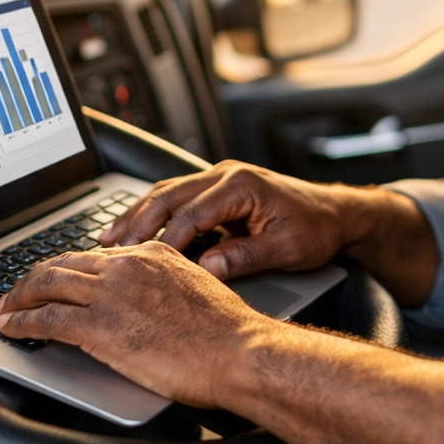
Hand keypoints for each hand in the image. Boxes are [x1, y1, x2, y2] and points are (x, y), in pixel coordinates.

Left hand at [0, 242, 273, 406]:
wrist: (237, 350)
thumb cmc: (227, 332)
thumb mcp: (196, 288)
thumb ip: (164, 285)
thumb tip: (147, 301)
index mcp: (152, 253)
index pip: (94, 255)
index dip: (67, 268)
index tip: (54, 279)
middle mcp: (127, 265)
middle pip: (63, 264)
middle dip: (33, 278)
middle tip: (16, 292)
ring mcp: (111, 294)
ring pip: (47, 285)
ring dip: (18, 297)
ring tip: (4, 309)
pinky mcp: (99, 326)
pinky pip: (46, 319)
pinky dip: (21, 323)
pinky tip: (10, 328)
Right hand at [99, 160, 354, 280]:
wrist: (336, 214)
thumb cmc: (316, 229)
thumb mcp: (286, 248)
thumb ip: (246, 257)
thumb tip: (207, 269)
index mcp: (242, 185)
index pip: (192, 213)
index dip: (168, 241)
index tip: (148, 266)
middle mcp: (225, 175)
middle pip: (169, 196)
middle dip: (137, 223)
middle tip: (109, 250)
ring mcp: (219, 179)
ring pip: (166, 193)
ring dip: (136, 215)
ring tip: (107, 239)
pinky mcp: (217, 190)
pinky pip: (176, 198)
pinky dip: (151, 214)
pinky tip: (132, 230)